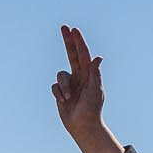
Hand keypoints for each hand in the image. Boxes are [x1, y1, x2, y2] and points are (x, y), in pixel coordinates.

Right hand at [53, 24, 124, 152]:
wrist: (83, 125)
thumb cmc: (92, 109)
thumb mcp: (95, 91)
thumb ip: (95, 73)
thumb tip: (98, 57)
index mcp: (89, 75)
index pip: (83, 54)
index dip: (78, 42)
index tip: (74, 30)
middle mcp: (80, 76)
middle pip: (71, 54)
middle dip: (68, 41)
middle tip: (64, 26)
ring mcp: (70, 84)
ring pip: (60, 75)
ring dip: (64, 86)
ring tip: (70, 97)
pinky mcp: (60, 92)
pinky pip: (54, 86)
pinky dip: (58, 93)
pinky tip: (65, 102)